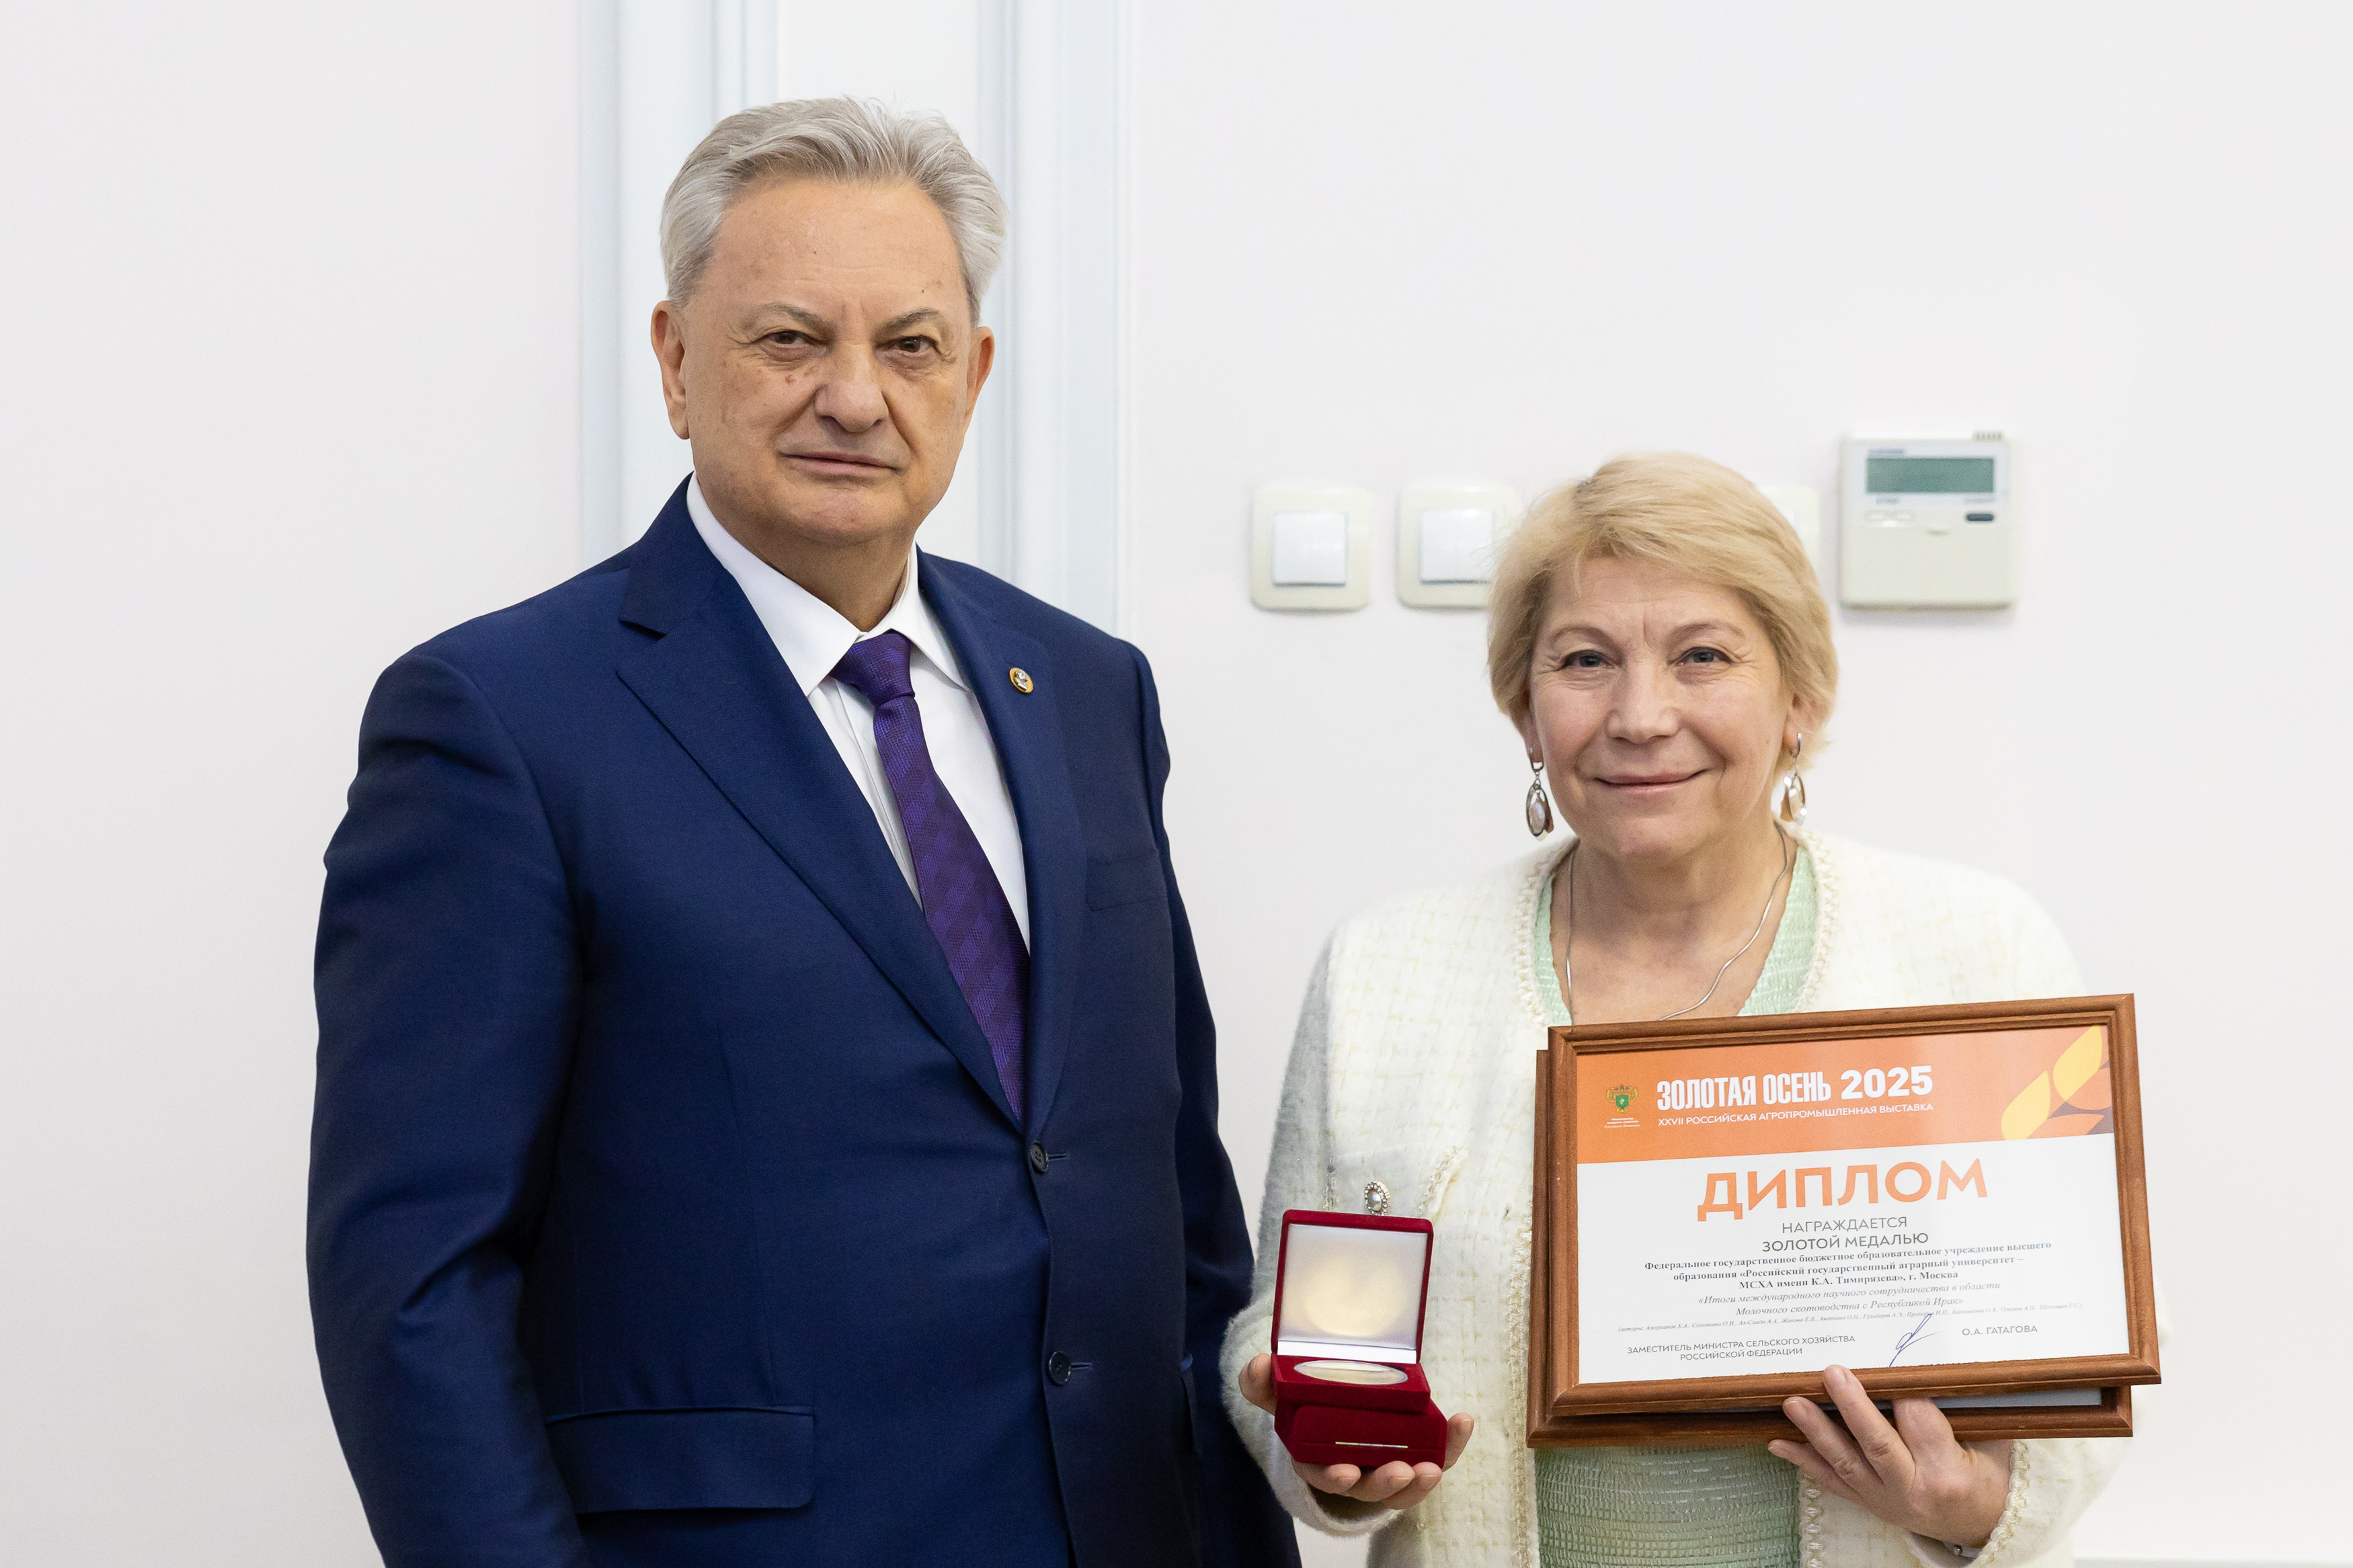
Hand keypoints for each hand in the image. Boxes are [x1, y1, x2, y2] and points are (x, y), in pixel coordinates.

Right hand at [1238, 1353, 1475, 1511]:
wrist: (1334, 1408)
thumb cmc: (1306, 1409)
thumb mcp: (1280, 1395)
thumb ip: (1263, 1383)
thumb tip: (1258, 1366)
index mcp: (1317, 1458)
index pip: (1324, 1475)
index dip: (1334, 1476)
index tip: (1345, 1472)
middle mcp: (1354, 1471)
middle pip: (1370, 1488)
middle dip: (1386, 1483)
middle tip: (1402, 1471)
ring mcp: (1386, 1466)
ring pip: (1406, 1486)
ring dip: (1421, 1481)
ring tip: (1434, 1468)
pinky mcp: (1415, 1454)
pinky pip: (1436, 1456)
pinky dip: (1451, 1445)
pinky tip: (1461, 1422)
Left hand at [1770, 1365, 2013, 1546]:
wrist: (1978, 1526)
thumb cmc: (1985, 1477)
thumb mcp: (1990, 1445)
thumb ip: (1963, 1410)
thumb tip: (1935, 1364)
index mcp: (1948, 1473)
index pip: (1921, 1424)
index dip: (1904, 1392)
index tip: (1888, 1360)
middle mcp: (1912, 1489)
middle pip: (1877, 1445)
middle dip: (1852, 1407)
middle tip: (1831, 1374)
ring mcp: (1885, 1500)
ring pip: (1846, 1463)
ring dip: (1816, 1431)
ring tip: (1793, 1403)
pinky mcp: (1867, 1503)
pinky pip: (1832, 1482)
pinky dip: (1804, 1461)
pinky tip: (1778, 1443)